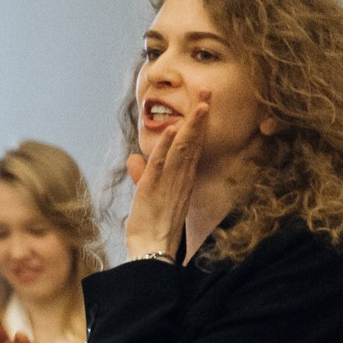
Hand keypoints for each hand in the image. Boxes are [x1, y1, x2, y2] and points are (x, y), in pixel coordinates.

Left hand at [124, 97, 207, 261]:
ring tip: (200, 104)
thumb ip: (142, 175)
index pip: (192, 147)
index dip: (198, 125)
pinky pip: (162, 165)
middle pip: (192, 142)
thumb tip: (134, 158)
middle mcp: (181, 179)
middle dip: (200, 117)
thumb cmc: (151, 226)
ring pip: (182, 149)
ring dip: (189, 125)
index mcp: (182, 180)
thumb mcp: (146, 195)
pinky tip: (170, 130)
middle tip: (208, 92)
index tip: (203, 104)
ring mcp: (169, 183)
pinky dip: (165, 147)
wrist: (152, 250)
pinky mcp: (154, 190)